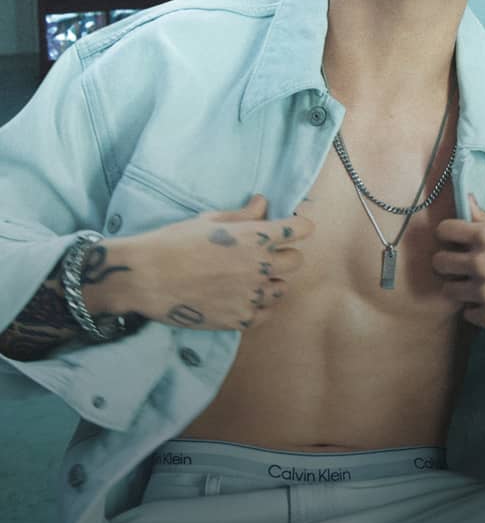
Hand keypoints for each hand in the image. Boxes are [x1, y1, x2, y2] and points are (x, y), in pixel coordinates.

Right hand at [92, 195, 313, 331]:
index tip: (289, 229)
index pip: (301, 230)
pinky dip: (258, 306)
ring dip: (270, 282)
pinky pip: (266, 314)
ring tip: (247, 279)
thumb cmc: (173, 242)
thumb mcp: (209, 221)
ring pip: (281, 289)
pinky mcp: (240, 319)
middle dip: (282, 255)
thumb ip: (243, 215)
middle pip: (295, 261)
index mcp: (255, 236)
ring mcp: (252, 295)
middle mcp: (259, 265)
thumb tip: (263, 203)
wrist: (145, 277)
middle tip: (262, 255)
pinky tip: (241, 299)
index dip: (297, 227)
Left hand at [432, 194, 484, 331]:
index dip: (450, 235)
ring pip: (449, 291)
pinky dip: (479, 308)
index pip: (444, 230)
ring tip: (482, 285)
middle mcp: (481, 264)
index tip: (458, 241)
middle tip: (465, 266)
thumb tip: (466, 202)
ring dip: (462, 287)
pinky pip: (468, 313)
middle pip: (440, 263)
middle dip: (450, 262)